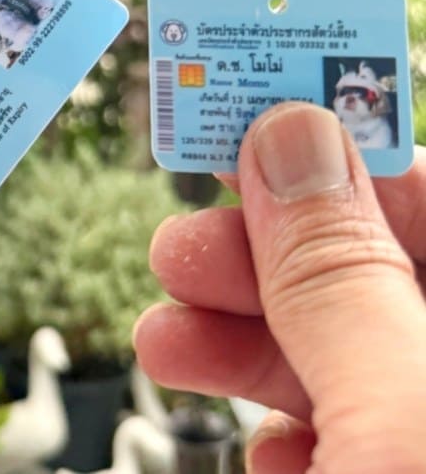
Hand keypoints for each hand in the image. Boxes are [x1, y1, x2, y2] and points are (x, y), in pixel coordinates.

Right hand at [135, 102, 425, 472]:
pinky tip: (259, 449)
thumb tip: (291, 135)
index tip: (241, 123)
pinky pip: (338, 433)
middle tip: (182, 252)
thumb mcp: (396, 421)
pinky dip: (279, 428)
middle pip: (368, 271)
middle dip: (262, 257)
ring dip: (240, 340)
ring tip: (164, 340)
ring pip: (340, 353)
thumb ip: (340, 277)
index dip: (338, 149)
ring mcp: (425, 439)